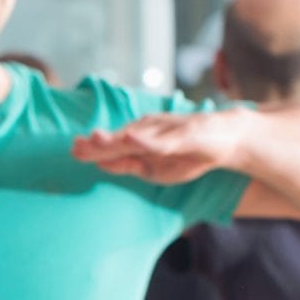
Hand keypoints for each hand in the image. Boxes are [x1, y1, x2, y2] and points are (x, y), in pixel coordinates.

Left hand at [70, 109, 248, 185]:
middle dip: (99, 143)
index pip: (113, 146)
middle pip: (120, 138)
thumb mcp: (154, 169)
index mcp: (140, 139)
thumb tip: (100, 165)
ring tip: (97, 139)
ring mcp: (167, 130)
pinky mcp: (185, 133)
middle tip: (77, 145)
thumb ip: (129, 165)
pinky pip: (165, 138)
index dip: (93, 149)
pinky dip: (148, 140)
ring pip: (138, 135)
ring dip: (118, 138)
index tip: (73, 150)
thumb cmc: (187, 154)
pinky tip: (133, 140)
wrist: (226, 140)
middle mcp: (150, 130)